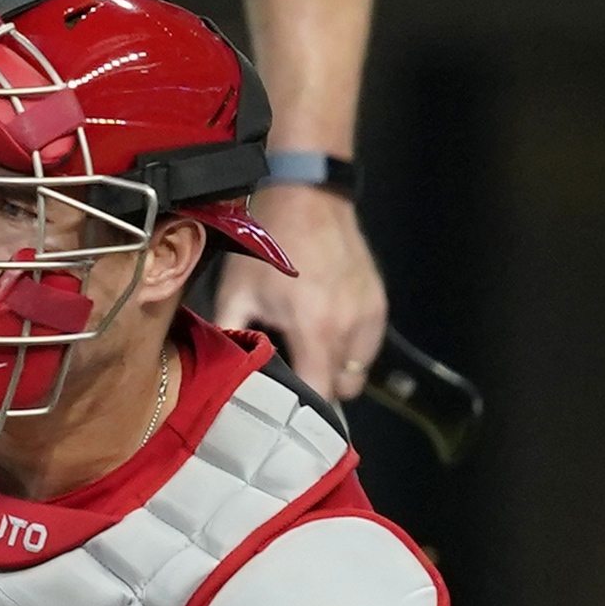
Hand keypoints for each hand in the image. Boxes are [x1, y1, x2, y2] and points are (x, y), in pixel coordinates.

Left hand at [204, 178, 387, 400]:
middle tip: (294, 372)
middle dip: (320, 388)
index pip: (321, 396)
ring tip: (310, 347)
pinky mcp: (380, 302)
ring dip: (336, 368)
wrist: (307, 196)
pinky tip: (327, 326)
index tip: (286, 409)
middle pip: (343, 389)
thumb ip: (231, 337)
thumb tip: (224, 373)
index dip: (303, 409)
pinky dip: (350, 346)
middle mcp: (351, 329)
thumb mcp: (236, 292)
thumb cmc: (268, 245)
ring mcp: (371, 315)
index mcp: (316, 331)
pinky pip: (367, 345)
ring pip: (358, 369)